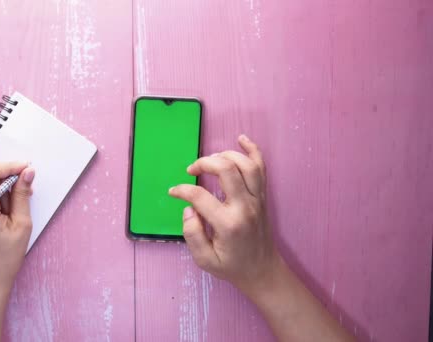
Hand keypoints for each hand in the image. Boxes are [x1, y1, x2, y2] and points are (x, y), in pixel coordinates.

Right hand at [169, 134, 278, 294]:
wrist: (262, 270)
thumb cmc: (231, 266)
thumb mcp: (205, 260)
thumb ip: (192, 234)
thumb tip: (189, 208)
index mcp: (228, 224)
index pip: (200, 196)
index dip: (182, 190)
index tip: (174, 192)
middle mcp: (245, 206)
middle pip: (226, 169)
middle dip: (203, 163)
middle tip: (191, 170)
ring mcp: (257, 199)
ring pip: (245, 164)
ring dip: (224, 155)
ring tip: (209, 161)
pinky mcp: (262, 196)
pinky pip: (260, 167)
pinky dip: (252, 150)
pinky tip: (241, 139)